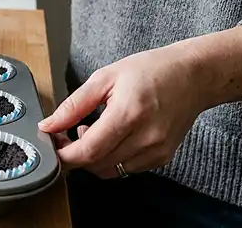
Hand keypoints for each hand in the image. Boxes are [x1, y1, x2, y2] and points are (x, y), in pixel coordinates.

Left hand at [38, 42, 208, 178]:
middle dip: (74, 155)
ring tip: (90, 131)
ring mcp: (157, 150)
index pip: (89, 151)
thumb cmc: (150, 70)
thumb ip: (73, 105)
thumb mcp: (104, 78)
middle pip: (97, 164)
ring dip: (92, 158)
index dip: (64, 154)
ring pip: (110, 171)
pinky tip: (110, 137)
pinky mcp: (162, 157)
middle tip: (65, 134)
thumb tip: (48, 125)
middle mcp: (146, 137)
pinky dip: (110, 159)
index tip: (52, 143)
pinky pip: (126, 169)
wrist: (192, 76)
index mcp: (128, 114)